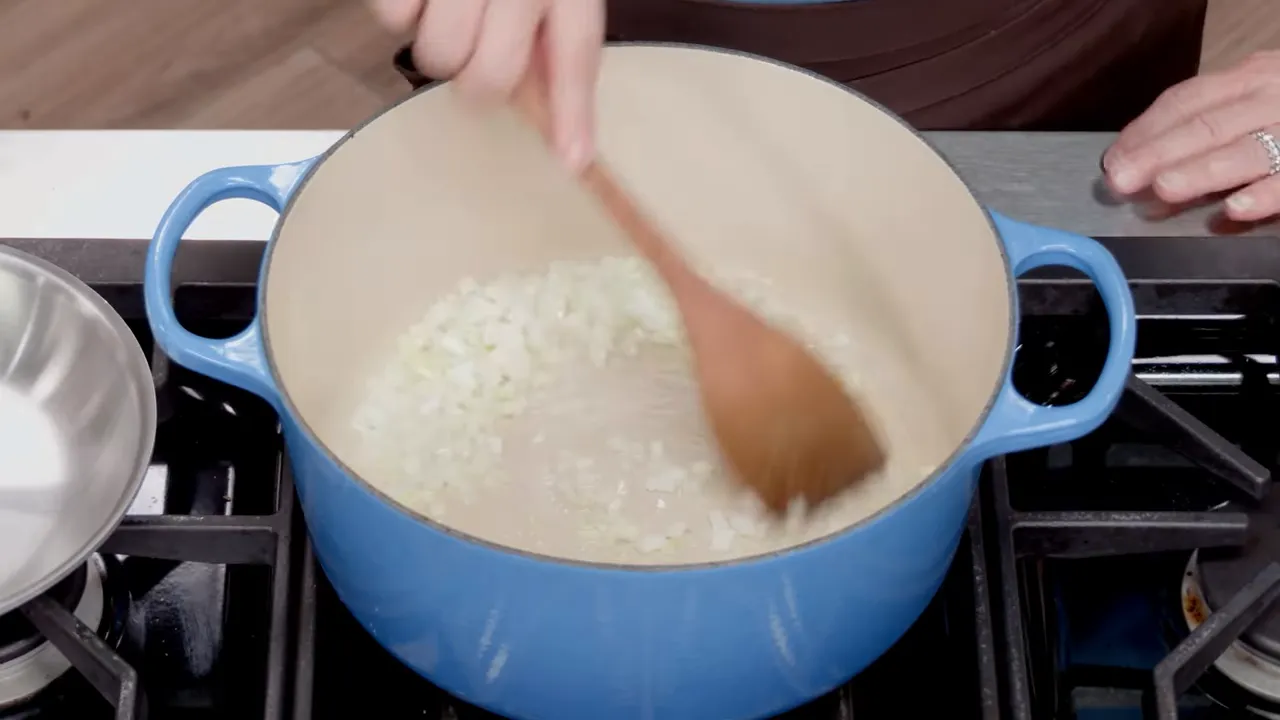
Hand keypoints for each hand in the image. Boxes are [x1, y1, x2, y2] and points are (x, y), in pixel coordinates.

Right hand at [369, 0, 604, 171]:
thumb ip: (554, 28)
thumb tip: (559, 111)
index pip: (575, 54)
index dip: (572, 112)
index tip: (572, 159)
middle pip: (490, 75)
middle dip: (477, 84)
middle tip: (475, 59)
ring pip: (437, 55)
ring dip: (436, 45)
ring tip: (445, 6)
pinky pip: (392, 20)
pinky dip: (399, 11)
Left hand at [1103, 51, 1279, 222]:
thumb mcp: (1249, 101)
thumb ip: (1199, 124)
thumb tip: (1130, 156)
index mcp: (1249, 77)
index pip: (1188, 100)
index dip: (1146, 130)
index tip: (1113, 160)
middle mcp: (1273, 95)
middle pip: (1208, 124)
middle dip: (1160, 153)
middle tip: (1122, 180)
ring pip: (1248, 148)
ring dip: (1204, 170)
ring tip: (1165, 188)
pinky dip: (1266, 193)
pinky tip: (1235, 209)